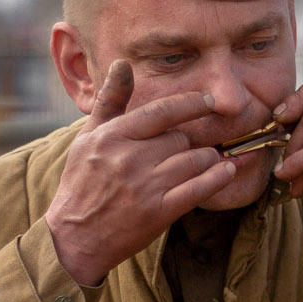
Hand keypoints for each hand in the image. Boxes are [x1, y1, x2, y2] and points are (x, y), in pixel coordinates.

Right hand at [42, 60, 238, 284]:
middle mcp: (129, 159)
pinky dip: (218, 177)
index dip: (190, 103)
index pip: (161, 112)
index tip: (207, 100)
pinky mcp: (159, 212)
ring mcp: (145, 186)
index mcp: (113, 137)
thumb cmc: (82, 183)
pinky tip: (227, 170)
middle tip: (187, 150)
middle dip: (189, 142)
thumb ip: (110, 100)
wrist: (75, 238)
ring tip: (205, 161)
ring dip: (207, 159)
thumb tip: (122, 63)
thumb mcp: (88, 137)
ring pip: (195, 160)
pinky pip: (200, 188)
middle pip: (181, 138)